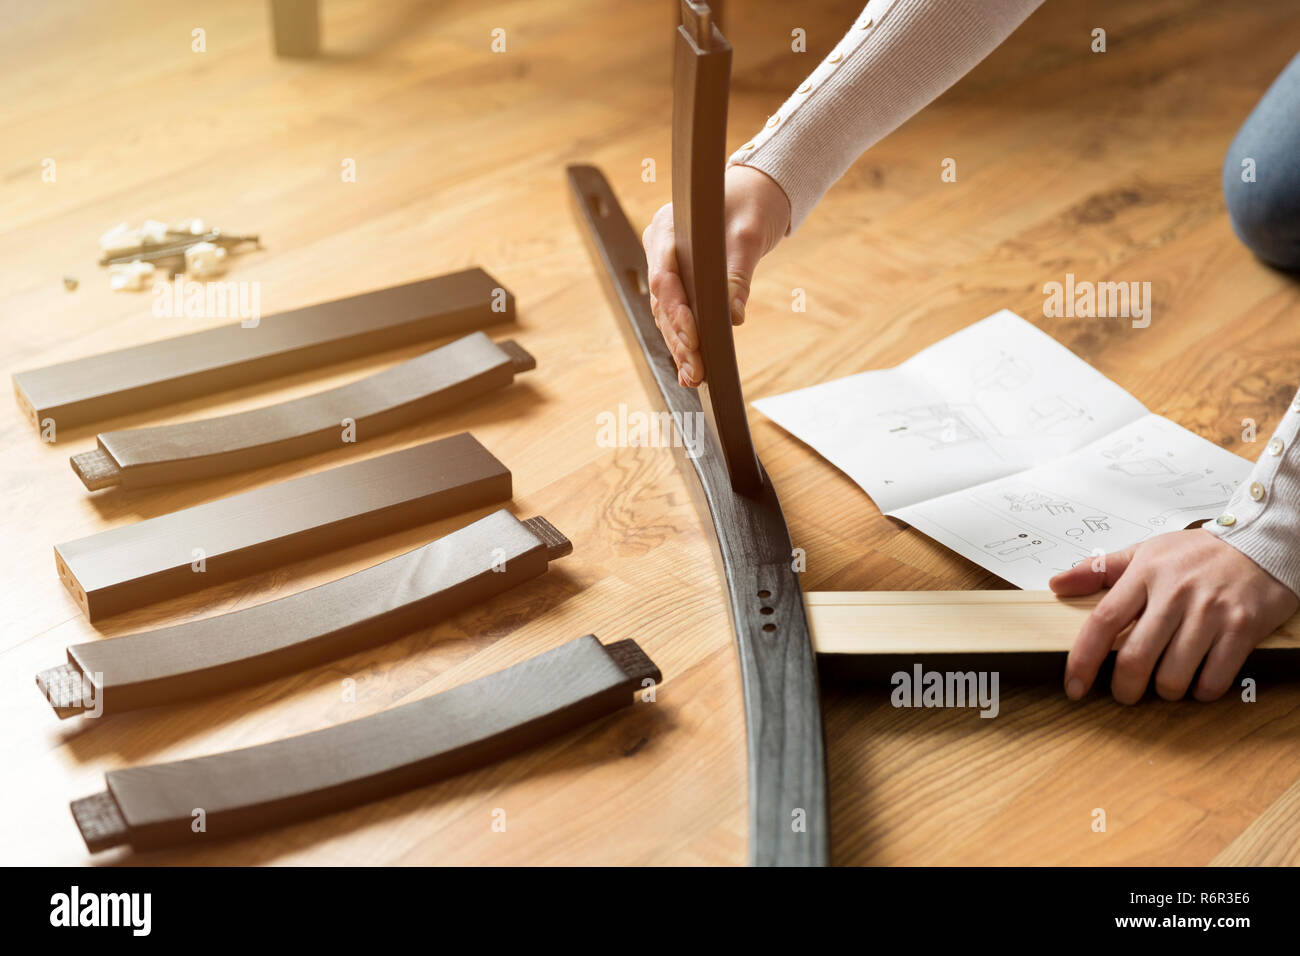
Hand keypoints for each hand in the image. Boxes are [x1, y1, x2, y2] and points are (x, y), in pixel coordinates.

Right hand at [642, 165, 790, 387]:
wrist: (758, 188)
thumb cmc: (752, 201)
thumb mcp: (749, 235)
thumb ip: (737, 275)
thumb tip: (733, 317)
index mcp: (665, 229)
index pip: (664, 278)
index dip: (677, 313)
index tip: (693, 340)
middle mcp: (659, 249)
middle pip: (663, 303)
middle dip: (679, 340)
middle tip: (696, 371)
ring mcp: (667, 265)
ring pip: (668, 314)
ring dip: (680, 347)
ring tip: (694, 377)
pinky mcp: (682, 279)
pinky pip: (678, 313)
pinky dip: (685, 340)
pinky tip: (690, 369)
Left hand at [1050, 529, 1297, 703]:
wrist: (1263, 542)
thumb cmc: (1199, 552)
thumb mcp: (1146, 552)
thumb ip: (1099, 569)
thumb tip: (1057, 583)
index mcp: (1145, 574)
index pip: (1102, 622)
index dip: (1082, 659)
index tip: (1074, 685)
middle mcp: (1175, 594)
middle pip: (1135, 658)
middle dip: (1124, 688)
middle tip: (1125, 693)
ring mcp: (1210, 613)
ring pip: (1173, 676)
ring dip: (1165, 692)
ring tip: (1166, 683)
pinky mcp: (1243, 628)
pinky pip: (1214, 679)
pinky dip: (1201, 692)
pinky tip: (1199, 683)